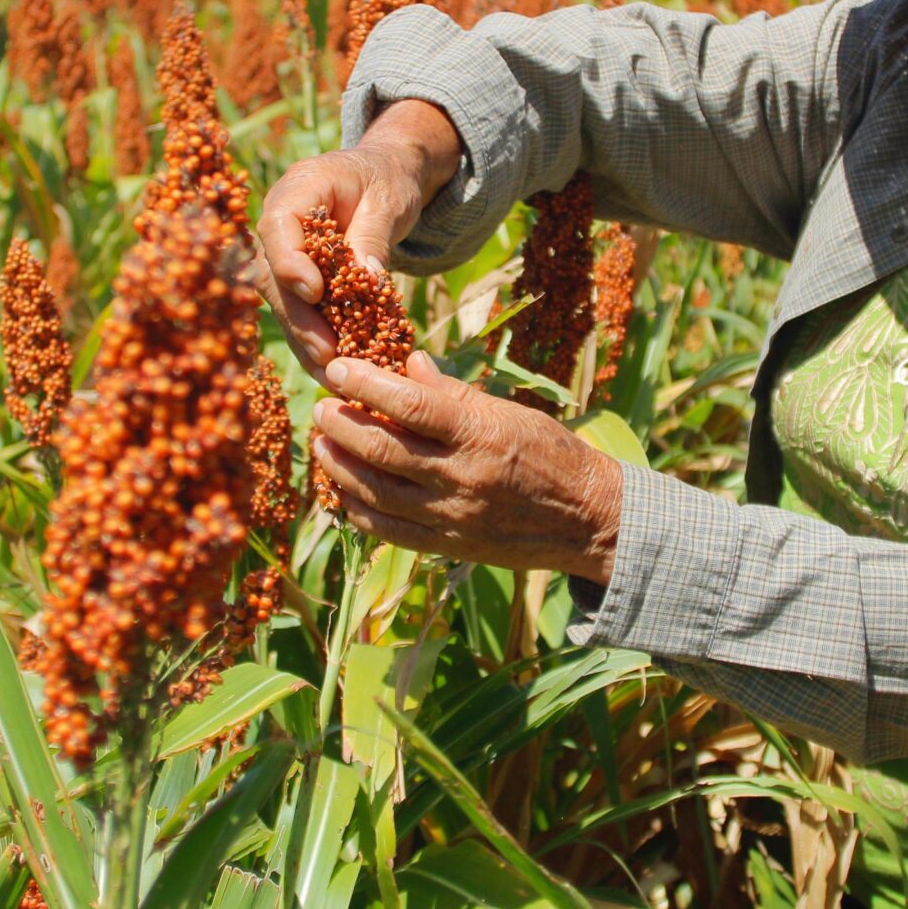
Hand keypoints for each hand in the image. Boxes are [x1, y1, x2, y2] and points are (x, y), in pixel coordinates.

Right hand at [256, 99, 461, 383]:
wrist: (386, 173)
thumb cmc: (387, 179)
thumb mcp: (390, 201)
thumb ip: (373, 238)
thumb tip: (368, 282)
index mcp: (299, 187)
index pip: (279, 227)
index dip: (290, 262)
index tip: (314, 292)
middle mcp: (280, 222)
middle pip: (275, 275)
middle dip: (299, 318)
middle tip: (326, 352)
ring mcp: (284, 251)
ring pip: (284, 302)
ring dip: (305, 340)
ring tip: (332, 373)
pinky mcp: (297, 277)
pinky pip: (300, 312)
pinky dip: (316, 341)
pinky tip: (335, 371)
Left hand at [312, 351, 621, 582]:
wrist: (587, 519)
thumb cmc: (551, 454)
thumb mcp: (510, 412)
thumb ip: (454, 393)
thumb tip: (408, 361)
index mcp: (479, 434)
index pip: (410, 405)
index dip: (366, 385)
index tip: (337, 369)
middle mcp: (462, 477)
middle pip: (382, 449)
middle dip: (341, 426)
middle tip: (320, 408)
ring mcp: (452, 516)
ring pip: (376, 492)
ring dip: (340, 467)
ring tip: (321, 445)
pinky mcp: (447, 546)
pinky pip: (388, 530)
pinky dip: (357, 509)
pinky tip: (340, 491)